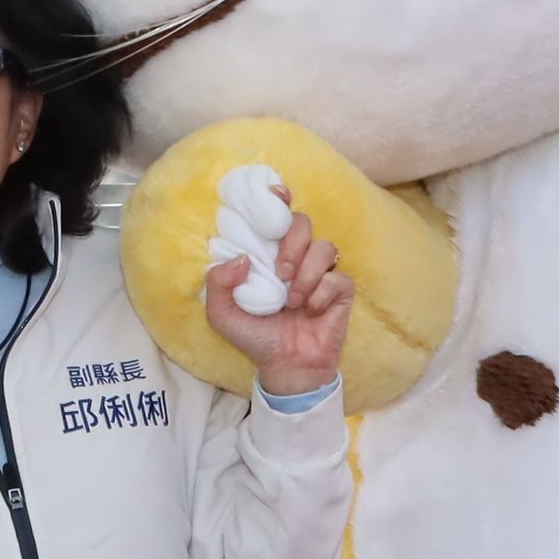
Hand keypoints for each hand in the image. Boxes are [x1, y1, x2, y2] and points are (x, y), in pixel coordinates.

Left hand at [205, 199, 351, 393]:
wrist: (286, 365)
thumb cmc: (256, 336)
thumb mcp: (221, 314)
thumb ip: (217, 283)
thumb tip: (242, 258)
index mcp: (269, 255)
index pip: (276, 216)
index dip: (278, 199)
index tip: (276, 194)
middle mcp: (297, 257)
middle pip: (302, 222)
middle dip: (292, 243)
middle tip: (280, 272)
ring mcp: (321, 272)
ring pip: (325, 247)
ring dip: (306, 274)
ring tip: (293, 300)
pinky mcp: (341, 290)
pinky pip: (338, 278)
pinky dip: (322, 294)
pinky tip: (311, 312)